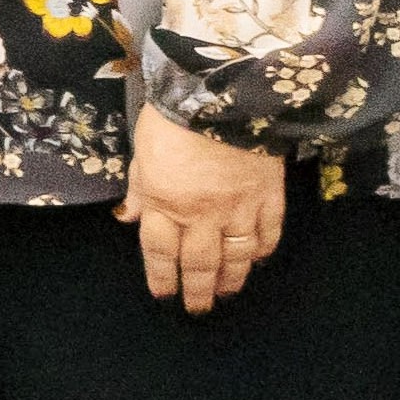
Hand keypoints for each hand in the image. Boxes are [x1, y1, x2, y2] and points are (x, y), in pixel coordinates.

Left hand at [123, 106, 287, 313]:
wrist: (224, 91)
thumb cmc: (174, 116)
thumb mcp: (142, 150)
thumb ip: (140, 187)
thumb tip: (131, 217)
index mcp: (165, 202)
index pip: (161, 251)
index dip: (161, 277)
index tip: (163, 295)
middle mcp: (202, 213)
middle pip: (200, 262)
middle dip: (198, 289)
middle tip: (198, 309)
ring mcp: (239, 206)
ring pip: (236, 254)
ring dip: (232, 278)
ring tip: (227, 293)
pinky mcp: (269, 194)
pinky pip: (268, 230)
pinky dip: (264, 248)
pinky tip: (259, 259)